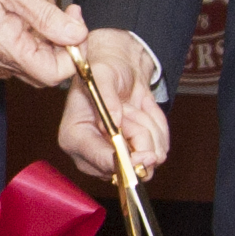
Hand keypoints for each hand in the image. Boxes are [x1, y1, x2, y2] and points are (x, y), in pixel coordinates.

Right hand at [0, 0, 84, 88]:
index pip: (53, 73)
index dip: (73, 55)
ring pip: (34, 64)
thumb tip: (76, 34)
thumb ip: (46, 16)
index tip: (76, 26)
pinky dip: (37, 43)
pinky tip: (42, 22)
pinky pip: (20, 55)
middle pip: (46, 72)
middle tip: (70, 18)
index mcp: (7, 47)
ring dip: (52, 44)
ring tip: (58, 15)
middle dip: (66, 50)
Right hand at [54, 29, 167, 184]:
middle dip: (139, 135)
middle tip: (129, 109)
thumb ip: (106, 97)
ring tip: (133, 108)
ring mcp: (115, 158)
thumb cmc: (105, 70)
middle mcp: (92, 155)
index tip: (143, 155)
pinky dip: (158, 128)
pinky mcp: (135, 156)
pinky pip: (160, 150)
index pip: (98, 160)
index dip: (122, 161)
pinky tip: (143, 114)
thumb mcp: (103, 74)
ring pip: (148, 158)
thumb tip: (113, 122)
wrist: (121, 69)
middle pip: (128, 166)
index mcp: (74, 138)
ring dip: (148, 127)